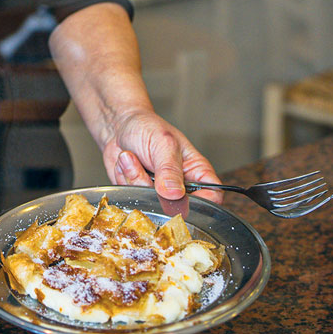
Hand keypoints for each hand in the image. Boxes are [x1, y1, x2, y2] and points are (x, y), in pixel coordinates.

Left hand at [101, 107, 222, 215]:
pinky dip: (125, 179)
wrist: (119, 125)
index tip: (179, 197)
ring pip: (151, 203)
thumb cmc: (147, 127)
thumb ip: (169, 169)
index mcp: (197, 172)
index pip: (213, 197)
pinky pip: (133, 198)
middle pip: (178, 208)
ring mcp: (160, 193)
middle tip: (146, 166)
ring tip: (132, 157)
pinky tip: (126, 163)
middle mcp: (181, 186)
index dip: (202, 204)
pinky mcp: (141, 195)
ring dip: (135, 177)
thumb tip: (175, 194)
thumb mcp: (163, 142)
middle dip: (155, 189)